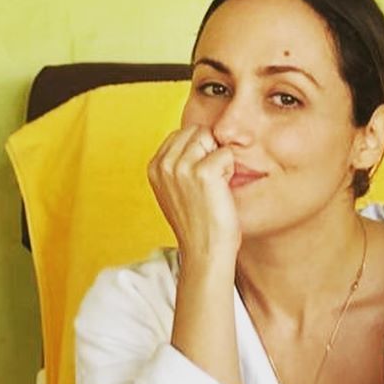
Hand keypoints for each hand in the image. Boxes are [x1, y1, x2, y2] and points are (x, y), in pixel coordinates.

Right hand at [147, 125, 241, 263]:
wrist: (205, 252)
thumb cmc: (198, 224)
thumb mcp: (175, 190)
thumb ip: (177, 164)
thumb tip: (197, 137)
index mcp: (154, 166)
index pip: (182, 133)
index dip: (199, 152)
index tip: (198, 182)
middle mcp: (163, 164)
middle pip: (197, 132)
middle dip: (209, 152)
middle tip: (208, 186)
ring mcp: (181, 167)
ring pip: (211, 139)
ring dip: (220, 161)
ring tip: (214, 188)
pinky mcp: (203, 172)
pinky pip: (226, 153)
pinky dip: (230, 171)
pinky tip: (222, 192)